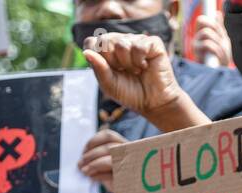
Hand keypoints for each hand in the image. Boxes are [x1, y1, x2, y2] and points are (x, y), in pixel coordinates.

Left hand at [77, 128, 127, 191]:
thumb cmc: (115, 177)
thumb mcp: (104, 163)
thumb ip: (93, 159)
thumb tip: (79, 164)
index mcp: (123, 145)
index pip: (108, 135)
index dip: (93, 141)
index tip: (84, 151)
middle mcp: (130, 153)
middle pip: (108, 148)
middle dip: (91, 155)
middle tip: (80, 164)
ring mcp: (130, 166)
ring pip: (110, 161)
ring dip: (93, 165)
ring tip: (85, 172)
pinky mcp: (127, 179)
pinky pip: (111, 176)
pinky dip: (99, 176)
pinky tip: (92, 179)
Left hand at [82, 32, 208, 131]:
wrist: (155, 103)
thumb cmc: (132, 94)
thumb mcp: (110, 85)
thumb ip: (99, 69)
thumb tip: (86, 52)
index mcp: (107, 50)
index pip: (92, 42)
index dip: (98, 56)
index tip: (110, 70)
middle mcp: (121, 41)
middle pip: (105, 40)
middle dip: (113, 61)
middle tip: (124, 71)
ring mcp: (136, 40)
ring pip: (122, 43)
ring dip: (128, 63)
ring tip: (136, 71)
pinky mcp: (152, 43)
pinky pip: (139, 45)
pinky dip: (140, 60)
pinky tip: (145, 67)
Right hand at [191, 14, 231, 65]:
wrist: (220, 74)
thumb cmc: (221, 58)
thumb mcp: (222, 40)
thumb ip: (219, 27)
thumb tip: (217, 13)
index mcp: (202, 33)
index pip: (202, 20)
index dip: (211, 22)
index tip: (219, 31)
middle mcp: (196, 37)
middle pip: (202, 21)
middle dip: (216, 29)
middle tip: (223, 40)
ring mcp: (195, 44)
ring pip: (206, 32)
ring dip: (218, 42)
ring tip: (222, 53)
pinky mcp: (195, 52)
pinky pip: (207, 43)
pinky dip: (216, 49)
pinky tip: (218, 57)